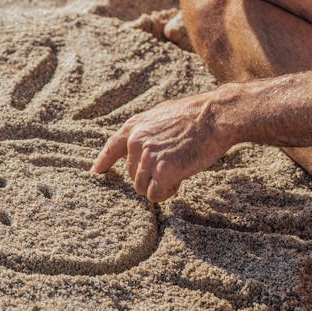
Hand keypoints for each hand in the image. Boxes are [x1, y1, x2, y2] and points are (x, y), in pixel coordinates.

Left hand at [91, 91, 235, 202]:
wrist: (216, 115)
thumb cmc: (196, 116)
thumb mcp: (161, 115)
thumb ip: (147, 132)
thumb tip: (140, 146)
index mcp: (134, 127)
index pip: (111, 147)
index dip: (102, 162)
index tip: (95, 172)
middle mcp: (135, 142)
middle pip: (132, 176)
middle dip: (151, 177)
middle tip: (174, 164)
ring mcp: (147, 157)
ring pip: (142, 188)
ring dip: (159, 186)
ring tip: (179, 168)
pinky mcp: (162, 171)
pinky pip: (155, 195)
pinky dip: (167, 192)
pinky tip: (179, 179)